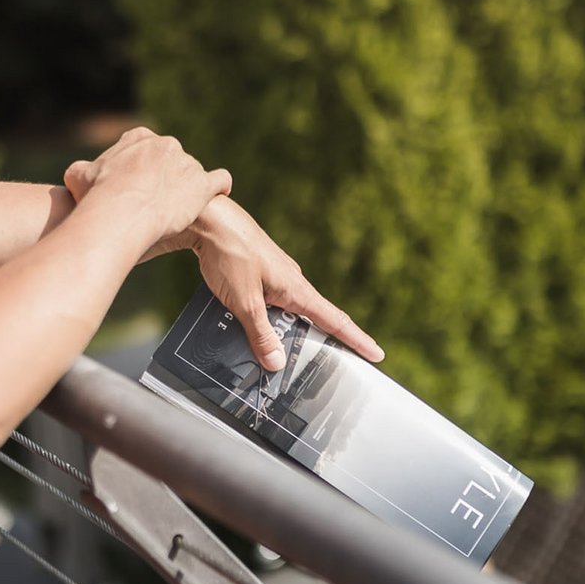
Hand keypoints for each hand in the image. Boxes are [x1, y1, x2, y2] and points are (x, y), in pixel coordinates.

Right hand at [64, 127, 230, 246]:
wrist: (121, 212)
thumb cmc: (97, 195)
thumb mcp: (78, 176)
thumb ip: (83, 171)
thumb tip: (81, 175)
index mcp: (138, 138)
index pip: (143, 147)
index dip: (138, 168)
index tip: (133, 185)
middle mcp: (166, 145)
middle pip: (169, 160)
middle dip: (162, 178)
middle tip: (151, 202)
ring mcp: (187, 163)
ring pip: (191, 173)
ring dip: (185, 189)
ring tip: (175, 211)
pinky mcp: (203, 185)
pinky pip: (219, 180)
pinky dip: (218, 188)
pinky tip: (213, 198)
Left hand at [65, 155, 382, 371]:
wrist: (207, 219)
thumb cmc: (229, 254)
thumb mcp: (245, 303)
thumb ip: (261, 334)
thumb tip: (277, 364)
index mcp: (296, 289)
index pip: (335, 320)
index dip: (357, 339)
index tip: (377, 354)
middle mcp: (291, 281)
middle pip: (315, 317)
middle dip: (325, 340)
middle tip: (336, 362)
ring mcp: (275, 274)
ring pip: (289, 310)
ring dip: (289, 330)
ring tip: (284, 353)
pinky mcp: (258, 270)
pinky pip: (271, 301)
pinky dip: (269, 317)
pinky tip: (252, 327)